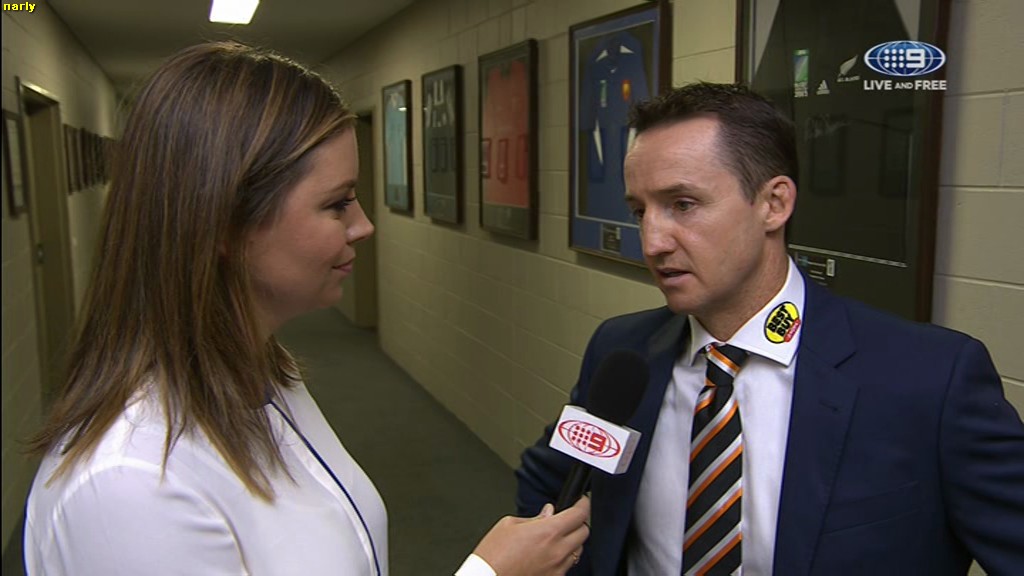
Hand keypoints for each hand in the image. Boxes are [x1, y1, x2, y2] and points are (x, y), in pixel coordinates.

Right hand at [472, 496, 589, 575]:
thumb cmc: (493, 555)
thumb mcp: (509, 524)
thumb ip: (535, 517)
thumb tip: (548, 512)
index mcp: (548, 532)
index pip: (579, 514)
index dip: (583, 505)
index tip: (581, 502)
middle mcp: (557, 551)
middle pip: (584, 532)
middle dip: (578, 522)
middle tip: (568, 518)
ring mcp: (557, 568)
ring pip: (579, 550)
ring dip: (572, 541)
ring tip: (556, 538)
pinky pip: (567, 565)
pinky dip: (563, 557)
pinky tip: (549, 554)